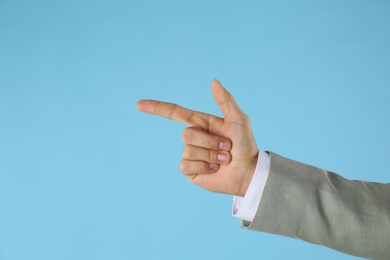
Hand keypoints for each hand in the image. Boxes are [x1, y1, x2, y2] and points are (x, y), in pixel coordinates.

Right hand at [136, 79, 258, 195]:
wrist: (248, 172)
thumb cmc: (245, 145)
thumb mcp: (238, 119)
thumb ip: (226, 100)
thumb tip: (213, 81)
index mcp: (201, 123)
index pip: (174, 113)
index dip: (156, 108)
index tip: (138, 105)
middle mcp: (194, 137)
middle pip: (186, 135)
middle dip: (209, 142)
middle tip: (226, 148)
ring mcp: (191, 154)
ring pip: (188, 150)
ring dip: (210, 155)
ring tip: (223, 159)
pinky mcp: (191, 170)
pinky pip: (186, 165)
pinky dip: (203, 167)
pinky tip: (214, 169)